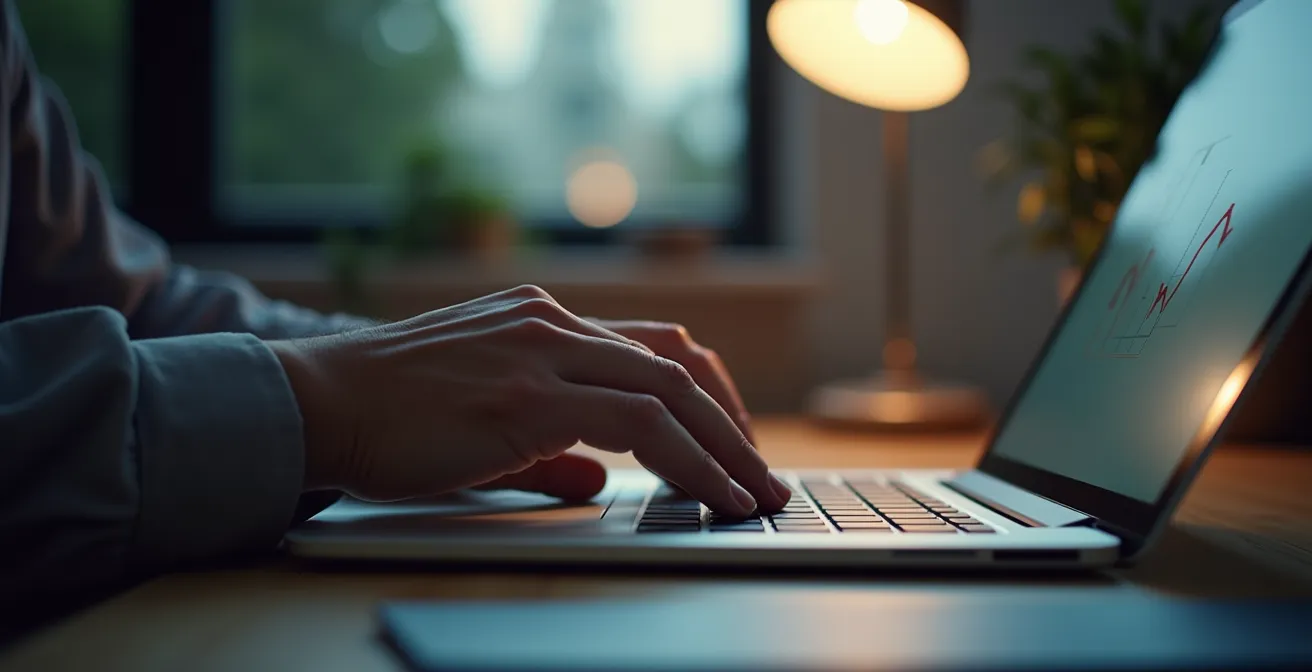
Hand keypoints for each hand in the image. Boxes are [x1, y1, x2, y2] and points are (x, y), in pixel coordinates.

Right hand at [268, 285, 790, 515]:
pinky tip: (713, 496)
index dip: (707, 394)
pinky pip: (640, 425)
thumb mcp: (484, 426)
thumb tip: (600, 481)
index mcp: (542, 322)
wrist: (314, 401)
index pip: (652, 347)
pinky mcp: (528, 395)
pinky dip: (690, 462)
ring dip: (726, 447)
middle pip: (677, 364)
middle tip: (762, 475)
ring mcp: (542, 352)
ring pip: (671, 391)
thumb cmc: (386, 416)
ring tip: (756, 494)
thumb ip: (550, 450)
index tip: (731, 440)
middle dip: (733, 425)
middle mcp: (551, 324)